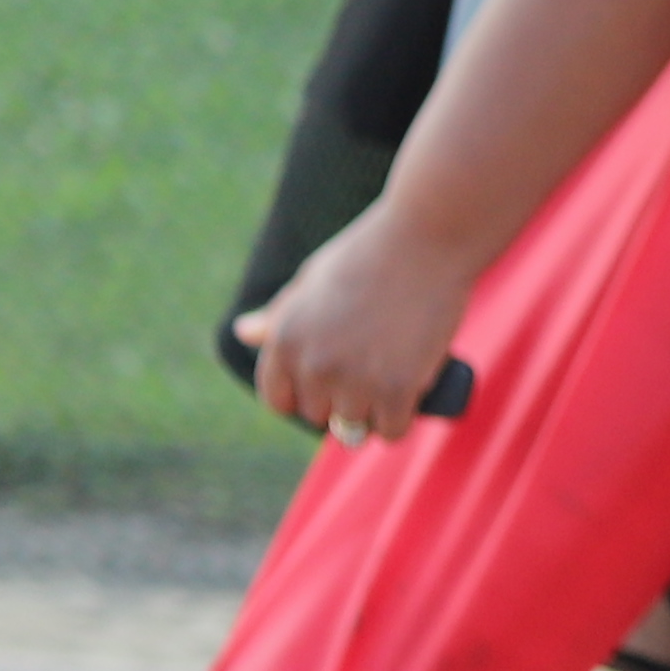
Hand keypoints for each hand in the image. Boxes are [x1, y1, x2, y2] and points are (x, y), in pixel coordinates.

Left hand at [232, 211, 479, 448]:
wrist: (426, 240)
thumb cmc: (369, 255)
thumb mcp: (311, 282)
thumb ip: (281, 317)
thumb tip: (243, 333)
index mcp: (285, 341)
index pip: (279, 401)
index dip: (303, 396)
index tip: (329, 385)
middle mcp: (313, 366)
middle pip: (319, 415)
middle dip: (340, 401)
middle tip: (369, 375)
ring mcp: (356, 380)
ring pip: (355, 427)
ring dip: (371, 413)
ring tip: (390, 386)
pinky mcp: (399, 388)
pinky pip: (391, 430)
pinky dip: (400, 420)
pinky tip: (408, 401)